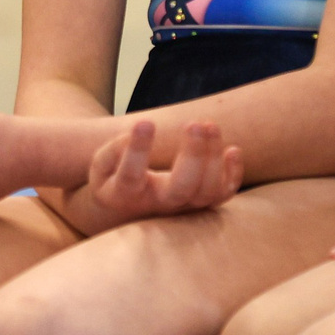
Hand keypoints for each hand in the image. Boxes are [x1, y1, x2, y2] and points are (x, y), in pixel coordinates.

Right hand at [60, 120, 241, 235]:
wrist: (127, 211)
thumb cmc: (113, 180)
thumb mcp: (100, 166)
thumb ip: (115, 150)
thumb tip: (142, 130)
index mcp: (125, 194)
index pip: (131, 176)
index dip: (138, 151)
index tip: (145, 122)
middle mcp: (157, 205)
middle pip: (182, 188)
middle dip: (193, 155)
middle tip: (195, 123)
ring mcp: (182, 207)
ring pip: (207, 192)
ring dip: (214, 159)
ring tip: (210, 125)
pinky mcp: (199, 204)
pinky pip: (223, 195)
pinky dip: (233, 176)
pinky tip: (233, 150)